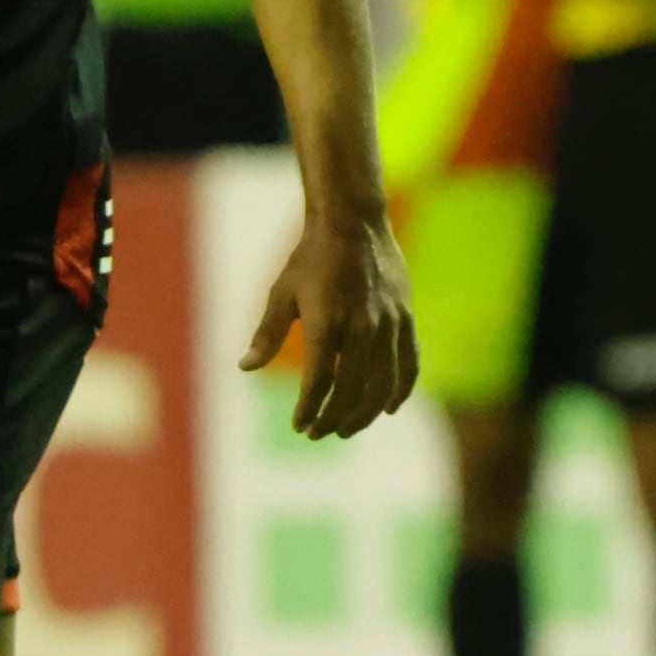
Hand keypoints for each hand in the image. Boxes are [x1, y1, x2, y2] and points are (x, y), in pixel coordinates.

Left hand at [247, 202, 418, 440]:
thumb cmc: (310, 259)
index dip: (309, 409)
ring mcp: (389, 324)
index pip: (320, 381)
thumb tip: (245, 368)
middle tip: (318, 433)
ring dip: (365, 414)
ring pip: (383, 384)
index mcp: (327, 322)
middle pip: (353, 390)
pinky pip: (409, 364)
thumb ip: (267, 334)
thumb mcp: (281, 294)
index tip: (299, 426)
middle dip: (335, 418)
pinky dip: (400, 391)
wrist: (353, 222)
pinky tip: (388, 408)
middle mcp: (362, 327)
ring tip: (346, 428)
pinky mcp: (407, 319)